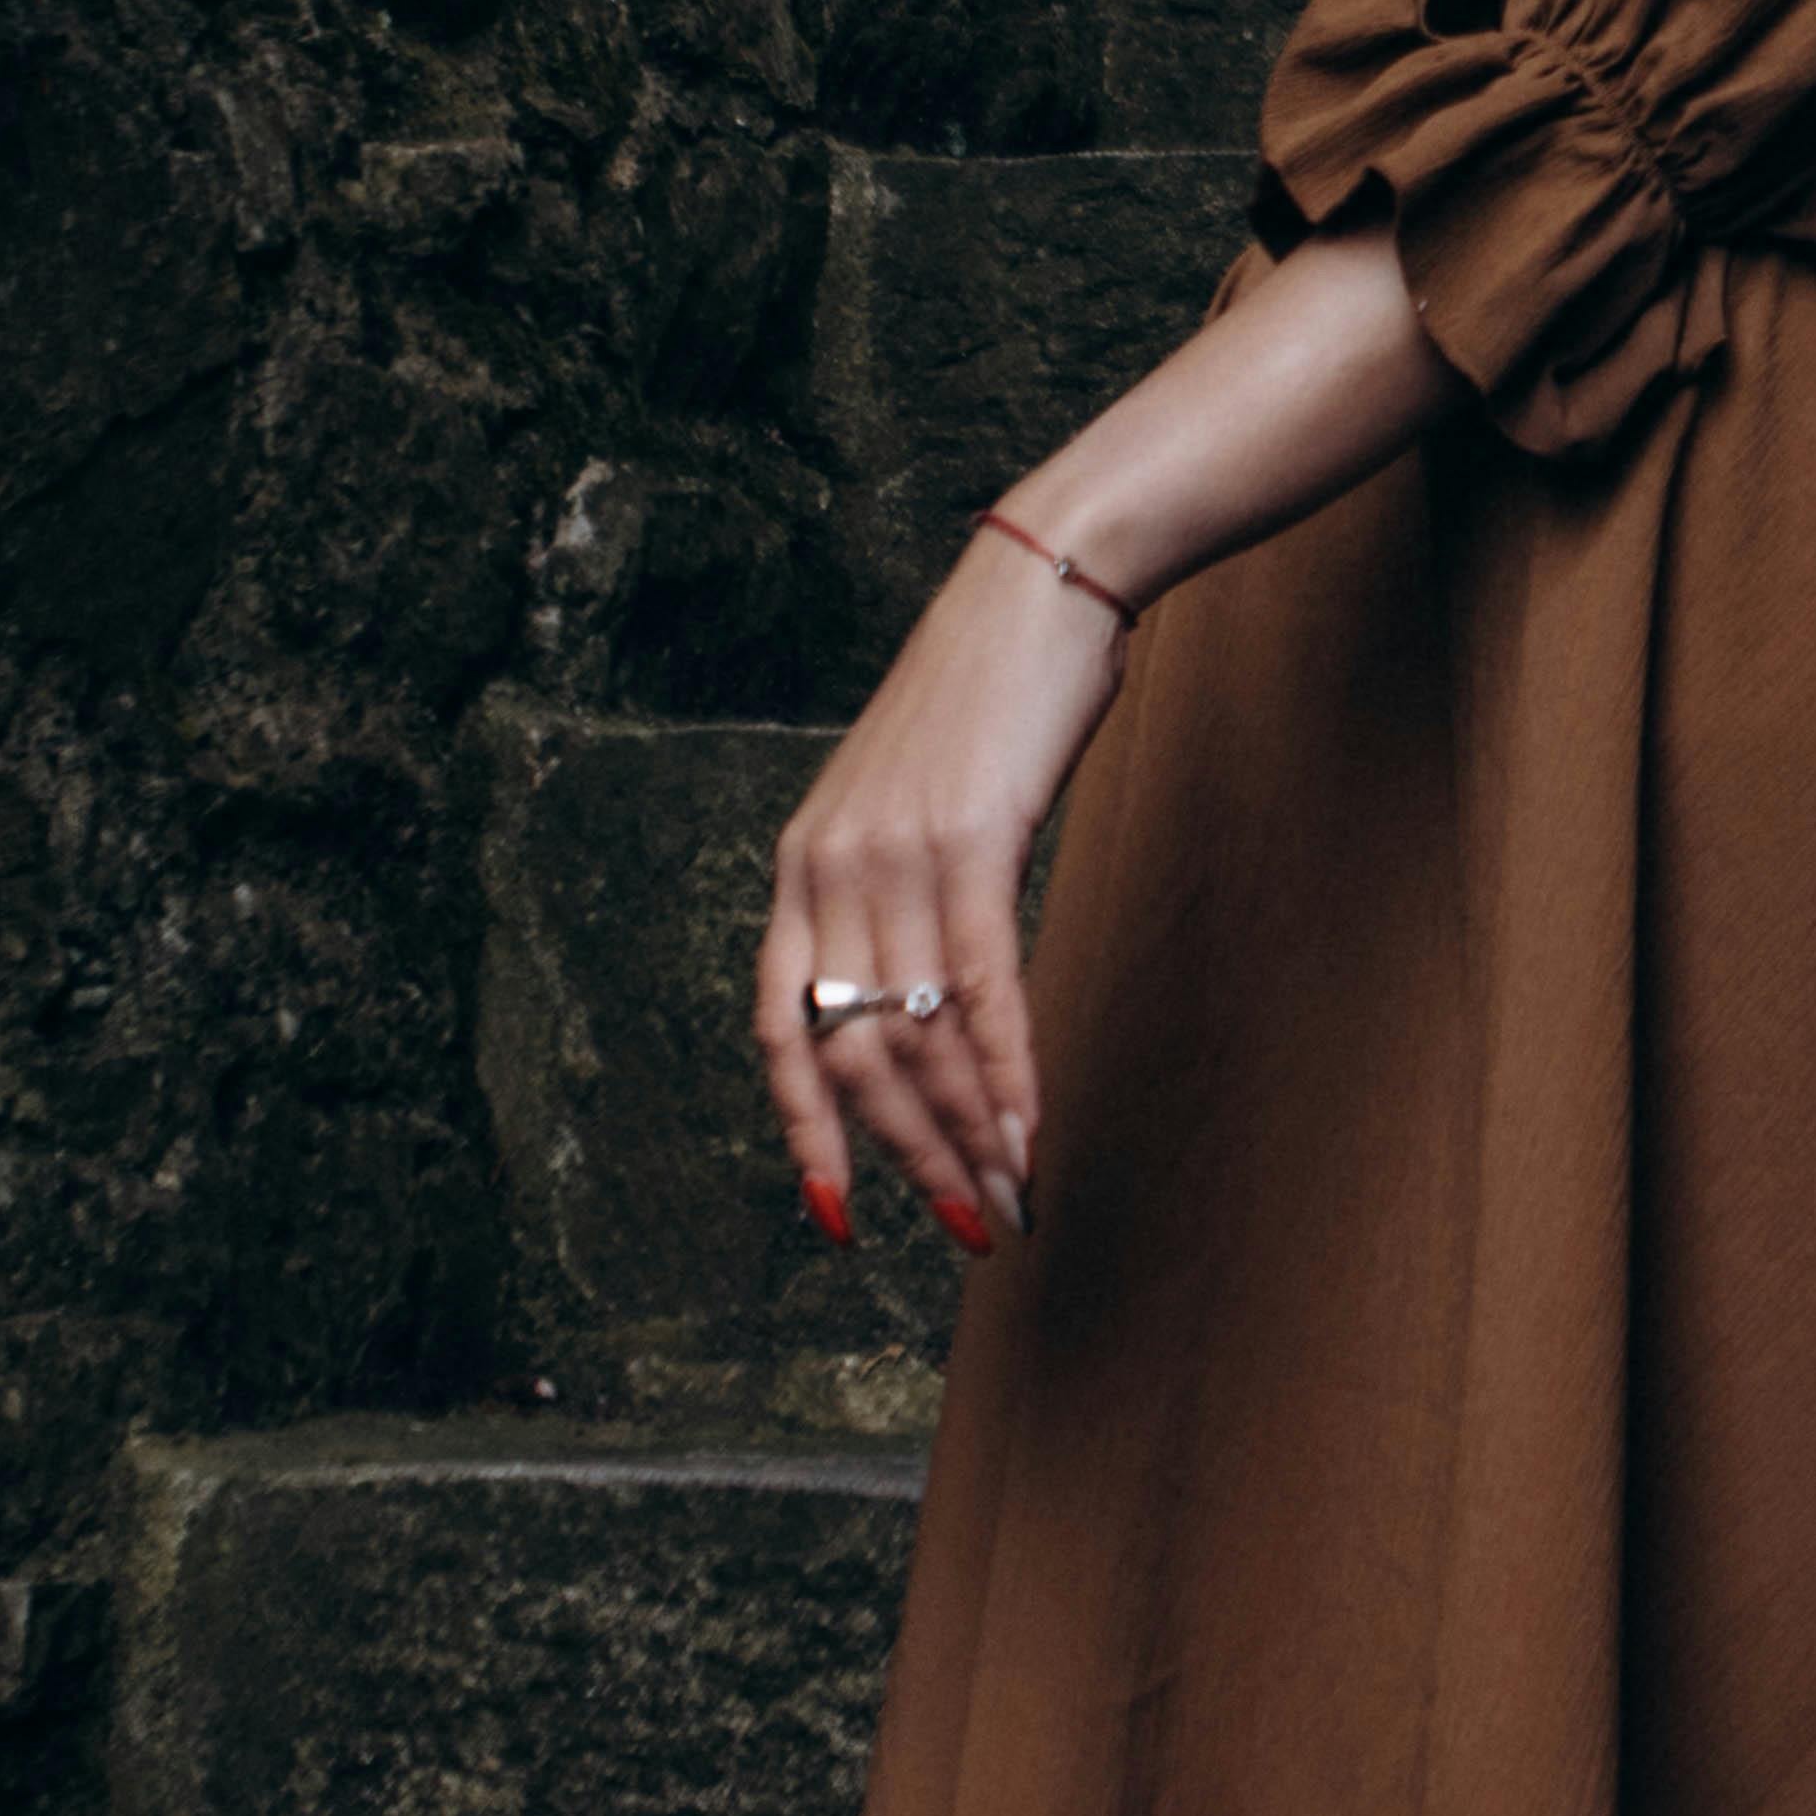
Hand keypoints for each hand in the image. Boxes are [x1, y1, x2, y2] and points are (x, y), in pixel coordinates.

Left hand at [753, 535, 1118, 1255]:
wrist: (1039, 587)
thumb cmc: (989, 697)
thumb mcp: (911, 802)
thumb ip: (896, 893)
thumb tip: (923, 999)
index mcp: (800, 865)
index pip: (776, 1031)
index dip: (804, 1131)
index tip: (837, 1217)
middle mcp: (828, 867)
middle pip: (853, 1055)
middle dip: (909, 1158)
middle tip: (967, 1228)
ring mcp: (894, 854)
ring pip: (917, 1036)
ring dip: (965, 1135)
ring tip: (1009, 1200)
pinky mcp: (970, 840)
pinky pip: (980, 989)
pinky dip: (1005, 1074)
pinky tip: (1029, 1129)